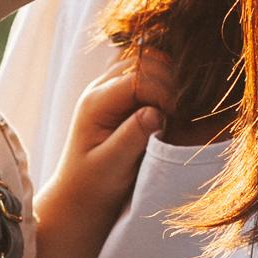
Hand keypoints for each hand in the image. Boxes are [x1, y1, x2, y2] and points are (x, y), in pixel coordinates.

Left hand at [35, 57, 162, 239]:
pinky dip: (161, 84)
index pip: (137, 78)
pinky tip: (168, 107)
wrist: (79, 195)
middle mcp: (100, 89)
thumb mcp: (113, 165)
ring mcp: (109, 90)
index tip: (176, 117)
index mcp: (96, 103)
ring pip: (145, 64)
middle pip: (142, 62)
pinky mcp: (120, 97)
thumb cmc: (94, 184)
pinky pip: (145, 76)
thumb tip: (157, 112)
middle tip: (179, 112)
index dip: (163, 92)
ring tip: (175, 109)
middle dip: (167, 81)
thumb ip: (133, 136)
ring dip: (165, 80)